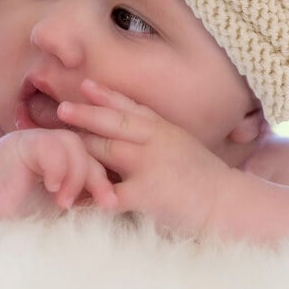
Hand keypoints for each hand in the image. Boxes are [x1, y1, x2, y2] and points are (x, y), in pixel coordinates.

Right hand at [0, 128, 116, 219]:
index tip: (115, 204)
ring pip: (75, 146)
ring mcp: (43, 138)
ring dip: (76, 176)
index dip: (110, 179)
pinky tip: (50, 187)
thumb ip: (83, 198)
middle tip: (106, 203)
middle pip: (94, 149)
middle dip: (100, 178)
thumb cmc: (20, 208)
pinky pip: (51, 146)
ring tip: (64, 201)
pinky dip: (56, 168)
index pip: (102, 159)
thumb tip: (115, 207)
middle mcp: (60, 142)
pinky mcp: (26, 140)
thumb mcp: (59, 204)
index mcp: (72, 156)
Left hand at [57, 80, 234, 234]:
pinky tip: (70, 198)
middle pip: (114, 123)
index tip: (85, 85)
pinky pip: (112, 194)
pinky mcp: (148, 192)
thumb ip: (157, 134)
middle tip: (61, 108)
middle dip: (86, 115)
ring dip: (82, 147)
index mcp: (163, 128)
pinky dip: (91, 197)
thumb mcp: (181, 143)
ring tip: (58, 144)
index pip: (131, 107)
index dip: (106, 95)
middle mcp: (156, 140)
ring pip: (108, 150)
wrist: (229, 203)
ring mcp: (151, 165)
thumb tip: (132, 130)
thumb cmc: (203, 175)